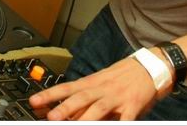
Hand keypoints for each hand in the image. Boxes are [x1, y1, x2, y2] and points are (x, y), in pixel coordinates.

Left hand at [29, 55, 162, 120]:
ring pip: (98, 108)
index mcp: (92, 82)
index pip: (67, 87)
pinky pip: (125, 119)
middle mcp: (102, 88)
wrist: (152, 65)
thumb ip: (86, 96)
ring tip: (71, 125)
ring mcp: (117, 97)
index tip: (34, 101)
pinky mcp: (133, 105)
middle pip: (80, 98)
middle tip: (49, 116)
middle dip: (63, 108)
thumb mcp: (102, 81)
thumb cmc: (124, 75)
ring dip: (84, 118)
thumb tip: (66, 110)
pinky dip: (119, 124)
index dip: (50, 94)